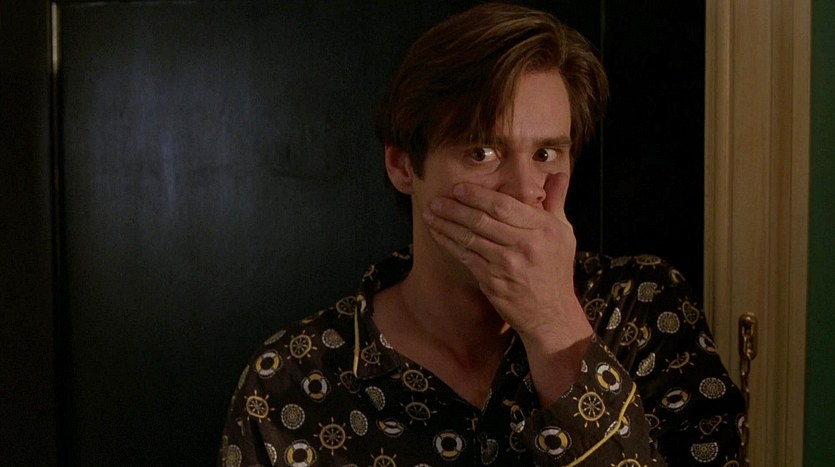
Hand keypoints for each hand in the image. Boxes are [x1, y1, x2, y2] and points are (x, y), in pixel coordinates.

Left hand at [422, 173, 581, 333]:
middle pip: (482, 220)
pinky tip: (437, 234)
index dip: (477, 195)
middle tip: (436, 199)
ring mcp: (508, 264)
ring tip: (430, 213)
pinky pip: (465, 257)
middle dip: (455, 208)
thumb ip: (556, 201)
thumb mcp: (564, 233)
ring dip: (445, 224)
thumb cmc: (556, 270)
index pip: (504, 205)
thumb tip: (559, 173)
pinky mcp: (493, 281)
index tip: (458, 187)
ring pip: (470, 238)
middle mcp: (526, 244)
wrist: (551, 314)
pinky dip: (448, 243)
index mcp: (543, 228)